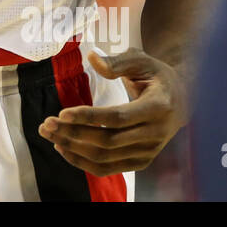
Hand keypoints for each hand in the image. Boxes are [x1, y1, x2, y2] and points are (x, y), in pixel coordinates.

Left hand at [37, 47, 186, 175]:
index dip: (89, 117)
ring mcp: (149, 151)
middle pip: (108, 141)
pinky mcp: (141, 161)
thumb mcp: (141, 60)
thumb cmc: (155, 75)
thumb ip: (117, 61)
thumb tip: (92, 58)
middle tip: (46, 124)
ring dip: (72, 148)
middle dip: (73, 133)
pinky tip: (63, 148)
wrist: (181, 99)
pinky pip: (108, 168)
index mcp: (158, 106)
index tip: (62, 113)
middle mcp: (155, 133)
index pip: (119, 118)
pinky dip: (83, 162)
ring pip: (105, 158)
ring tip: (48, 133)